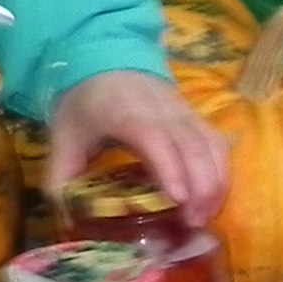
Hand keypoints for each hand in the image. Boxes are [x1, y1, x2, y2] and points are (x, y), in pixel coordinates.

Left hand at [44, 69, 229, 224]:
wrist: (105, 57)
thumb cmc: (85, 102)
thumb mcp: (63, 138)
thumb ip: (61, 179)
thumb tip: (66, 221)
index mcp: (125, 113)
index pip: (154, 138)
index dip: (170, 168)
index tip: (177, 200)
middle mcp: (161, 110)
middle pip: (193, 146)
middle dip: (200, 187)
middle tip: (192, 224)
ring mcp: (184, 112)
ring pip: (212, 145)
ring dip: (215, 183)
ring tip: (203, 217)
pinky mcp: (196, 117)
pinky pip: (217, 143)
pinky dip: (221, 172)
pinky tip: (212, 199)